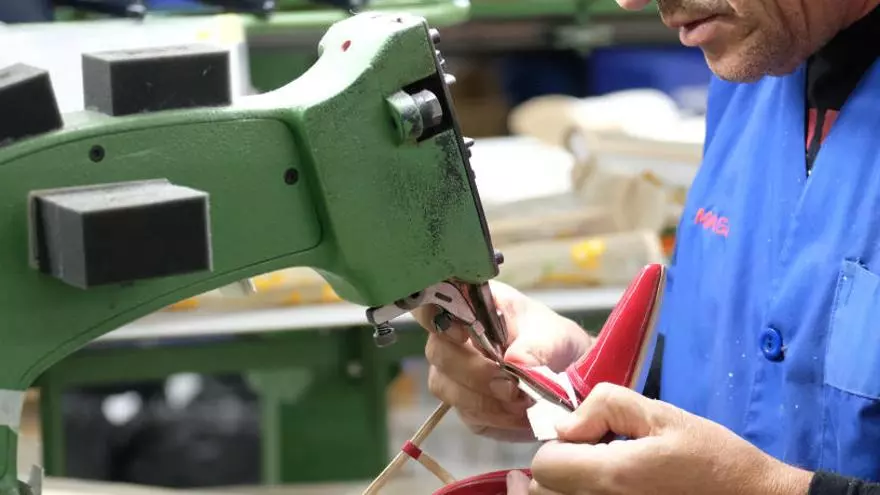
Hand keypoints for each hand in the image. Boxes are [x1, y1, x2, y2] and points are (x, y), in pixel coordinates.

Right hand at [412, 281, 592, 441]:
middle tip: (510, 383)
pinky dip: (495, 416)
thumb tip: (514, 361)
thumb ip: (534, 347)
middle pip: (438, 352)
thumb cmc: (554, 342)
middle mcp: (454, 338)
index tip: (462, 334)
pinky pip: (467, 413)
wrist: (570, 378)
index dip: (434, 318)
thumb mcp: (554, 336)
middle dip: (473, 372)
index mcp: (472, 306)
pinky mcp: (466, 404)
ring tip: (522, 400)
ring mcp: (456, 373)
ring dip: (484, 399)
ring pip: (446, 387)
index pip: (432, 304)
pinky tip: (520, 414)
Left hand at [522, 383, 812, 494]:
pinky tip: (602, 490)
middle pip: (543, 491)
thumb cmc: (712, 458)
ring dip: (565, 488)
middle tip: (594, 457)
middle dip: (559, 468)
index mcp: (612, 476)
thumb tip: (566, 424)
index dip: (559, 445)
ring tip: (598, 474)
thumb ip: (606, 406)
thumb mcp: (663, 415)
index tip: (588, 439)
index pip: (544, 464)